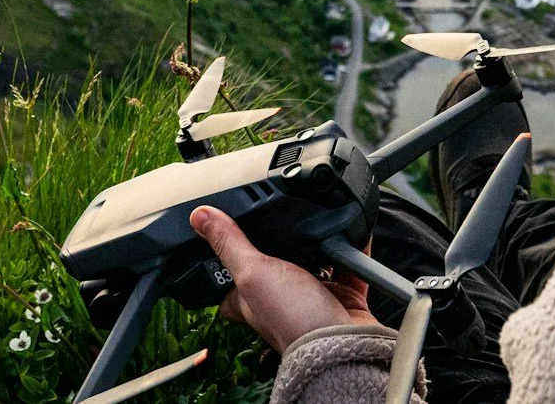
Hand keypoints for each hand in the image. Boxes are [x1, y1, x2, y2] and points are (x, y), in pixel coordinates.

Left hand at [188, 206, 380, 352]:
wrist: (343, 345)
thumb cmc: (293, 321)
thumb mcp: (253, 274)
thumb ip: (230, 244)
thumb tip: (199, 217)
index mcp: (253, 297)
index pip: (230, 283)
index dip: (225, 262)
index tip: (224, 237)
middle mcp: (282, 297)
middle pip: (275, 265)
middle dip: (279, 242)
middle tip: (278, 210)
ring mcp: (314, 296)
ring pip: (314, 261)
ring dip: (317, 241)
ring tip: (315, 211)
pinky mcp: (344, 295)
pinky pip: (350, 263)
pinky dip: (355, 244)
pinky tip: (355, 226)